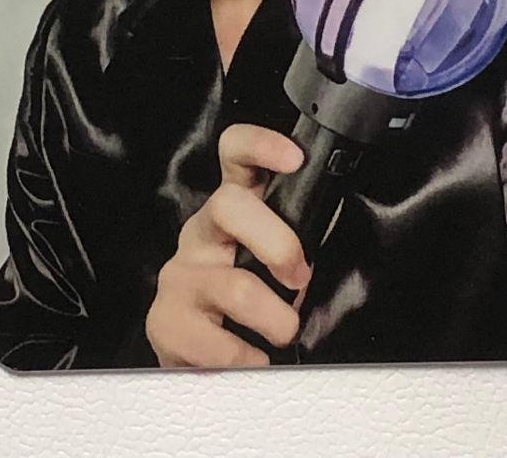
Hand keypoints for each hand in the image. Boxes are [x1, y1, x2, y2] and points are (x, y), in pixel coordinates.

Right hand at [145, 123, 310, 367]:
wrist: (201, 361)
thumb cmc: (250, 303)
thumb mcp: (273, 261)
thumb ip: (296, 239)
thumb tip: (341, 238)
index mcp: (232, 209)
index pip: (235, 155)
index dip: (261, 146)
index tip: (293, 159)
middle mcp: (201, 233)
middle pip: (228, 205)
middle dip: (277, 243)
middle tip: (299, 278)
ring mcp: (179, 275)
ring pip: (233, 286)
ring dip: (275, 319)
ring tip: (283, 335)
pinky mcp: (165, 322)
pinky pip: (215, 344)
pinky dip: (247, 359)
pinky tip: (253, 361)